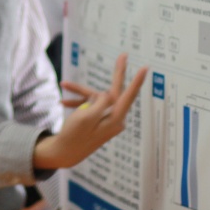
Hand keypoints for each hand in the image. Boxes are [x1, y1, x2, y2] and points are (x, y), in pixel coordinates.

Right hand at [33, 53, 146, 169]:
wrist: (63, 153)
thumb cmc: (73, 136)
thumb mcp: (85, 117)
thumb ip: (100, 103)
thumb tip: (107, 94)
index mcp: (115, 120)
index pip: (128, 96)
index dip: (136, 81)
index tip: (146, 68)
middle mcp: (114, 120)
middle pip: (114, 92)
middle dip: (116, 74)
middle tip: (124, 55)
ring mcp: (106, 120)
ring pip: (96, 98)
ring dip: (80, 92)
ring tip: (64, 85)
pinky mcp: (98, 120)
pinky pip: (91, 106)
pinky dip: (78, 102)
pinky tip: (63, 102)